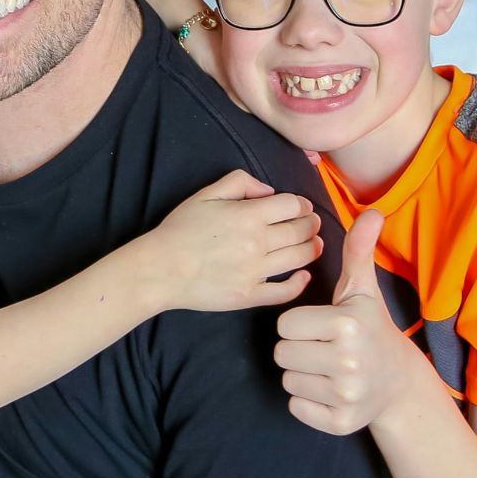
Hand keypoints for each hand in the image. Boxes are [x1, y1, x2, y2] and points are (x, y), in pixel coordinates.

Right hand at [140, 169, 322, 311]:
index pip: (292, 204)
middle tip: (314, 223)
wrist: (161, 269)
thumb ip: (240, 182)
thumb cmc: (179, 230)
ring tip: (315, 244)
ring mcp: (256, 271)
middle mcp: (258, 242)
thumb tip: (268, 191)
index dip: (302, 203)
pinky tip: (304, 275)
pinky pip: (285, 291)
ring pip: (299, 258)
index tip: (303, 206)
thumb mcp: (206, 194)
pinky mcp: (250, 295)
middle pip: (301, 230)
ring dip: (313, 248)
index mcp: (249, 215)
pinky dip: (300, 282)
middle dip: (312, 224)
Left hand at [274, 210, 430, 434]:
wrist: (398, 383)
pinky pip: (296, 407)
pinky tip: (329, 389)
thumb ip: (358, 251)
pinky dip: (307, 401)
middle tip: (323, 348)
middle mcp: (349, 361)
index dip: (298, 325)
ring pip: (288, 379)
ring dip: (302, 373)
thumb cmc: (371, 328)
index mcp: (348, 325)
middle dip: (297, 349)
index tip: (321, 326)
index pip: (284, 326)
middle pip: (282, 353)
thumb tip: (372, 212)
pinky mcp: (341, 422)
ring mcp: (346, 395)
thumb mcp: (362, 290)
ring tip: (328, 367)